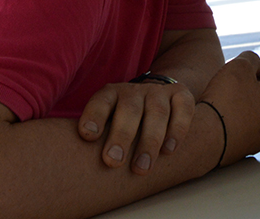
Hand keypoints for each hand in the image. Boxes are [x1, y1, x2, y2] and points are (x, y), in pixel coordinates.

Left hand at [78, 79, 195, 174]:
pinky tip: (169, 150)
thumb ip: (97, 137)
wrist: (153, 97)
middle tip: (113, 162)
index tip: (88, 136)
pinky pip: (183, 107)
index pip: (101, 102)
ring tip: (141, 168)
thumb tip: (76, 166)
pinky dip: (178, 129)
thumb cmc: (121, 121)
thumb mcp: (105, 122)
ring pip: (157, 112)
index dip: (94, 117)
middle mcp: (133, 91)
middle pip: (129, 110)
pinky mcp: (180, 94)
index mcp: (110, 94)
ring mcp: (157, 92)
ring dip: (150, 141)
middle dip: (122, 136)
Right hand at [198, 52, 259, 166]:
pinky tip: (222, 112)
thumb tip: (254, 64)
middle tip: (241, 78)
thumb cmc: (225, 102)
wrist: (206, 138)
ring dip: (250, 102)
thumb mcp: (239, 66)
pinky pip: (248, 129)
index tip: (258, 67)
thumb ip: (252, 59)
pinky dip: (240, 118)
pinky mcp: (246, 149)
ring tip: (229, 94)